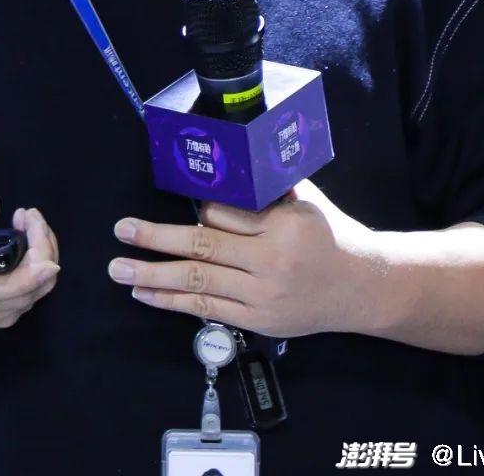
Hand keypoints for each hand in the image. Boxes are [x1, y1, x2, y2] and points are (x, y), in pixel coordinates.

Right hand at [0, 187, 59, 329]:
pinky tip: (33, 246)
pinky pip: (26, 301)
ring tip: (32, 225)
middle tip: (32, 216)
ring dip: (43, 263)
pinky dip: (39, 275)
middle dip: (40, 255)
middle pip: (15, 295)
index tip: (48, 258)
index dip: (24, 277)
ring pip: (26, 300)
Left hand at [107, 180, 381, 337]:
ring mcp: (263, 296)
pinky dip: (173, 302)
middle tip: (122, 230)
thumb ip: (268, 185)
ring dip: (154, 274)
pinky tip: (146, 293)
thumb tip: (226, 161)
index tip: (185, 201)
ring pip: (200, 282)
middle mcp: (272, 261)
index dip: (202, 208)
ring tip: (120, 268)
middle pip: (204, 247)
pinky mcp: (259, 321)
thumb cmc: (331, 234)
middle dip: (157, 238)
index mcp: (284, 224)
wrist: (364, 287)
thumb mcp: (306, 199)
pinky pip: (208, 310)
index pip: (227, 213)